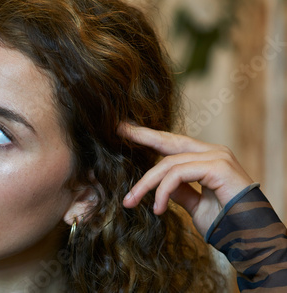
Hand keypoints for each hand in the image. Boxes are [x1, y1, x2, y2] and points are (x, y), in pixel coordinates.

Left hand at [120, 124, 253, 235]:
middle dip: (143, 136)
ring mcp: (217, 157)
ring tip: (131, 201)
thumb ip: (178, 190)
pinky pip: (178, 174)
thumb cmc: (225, 222)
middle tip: (120, 130)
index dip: (150, 136)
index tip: (127, 130)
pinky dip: (163, 191)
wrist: (248, 238)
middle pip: (169, 142)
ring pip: (168, 164)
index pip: (173, 143)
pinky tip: (158, 208)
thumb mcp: (194, 204)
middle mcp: (213, 152)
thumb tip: (159, 184)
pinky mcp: (218, 167)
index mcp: (207, 158)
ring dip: (146, 184)